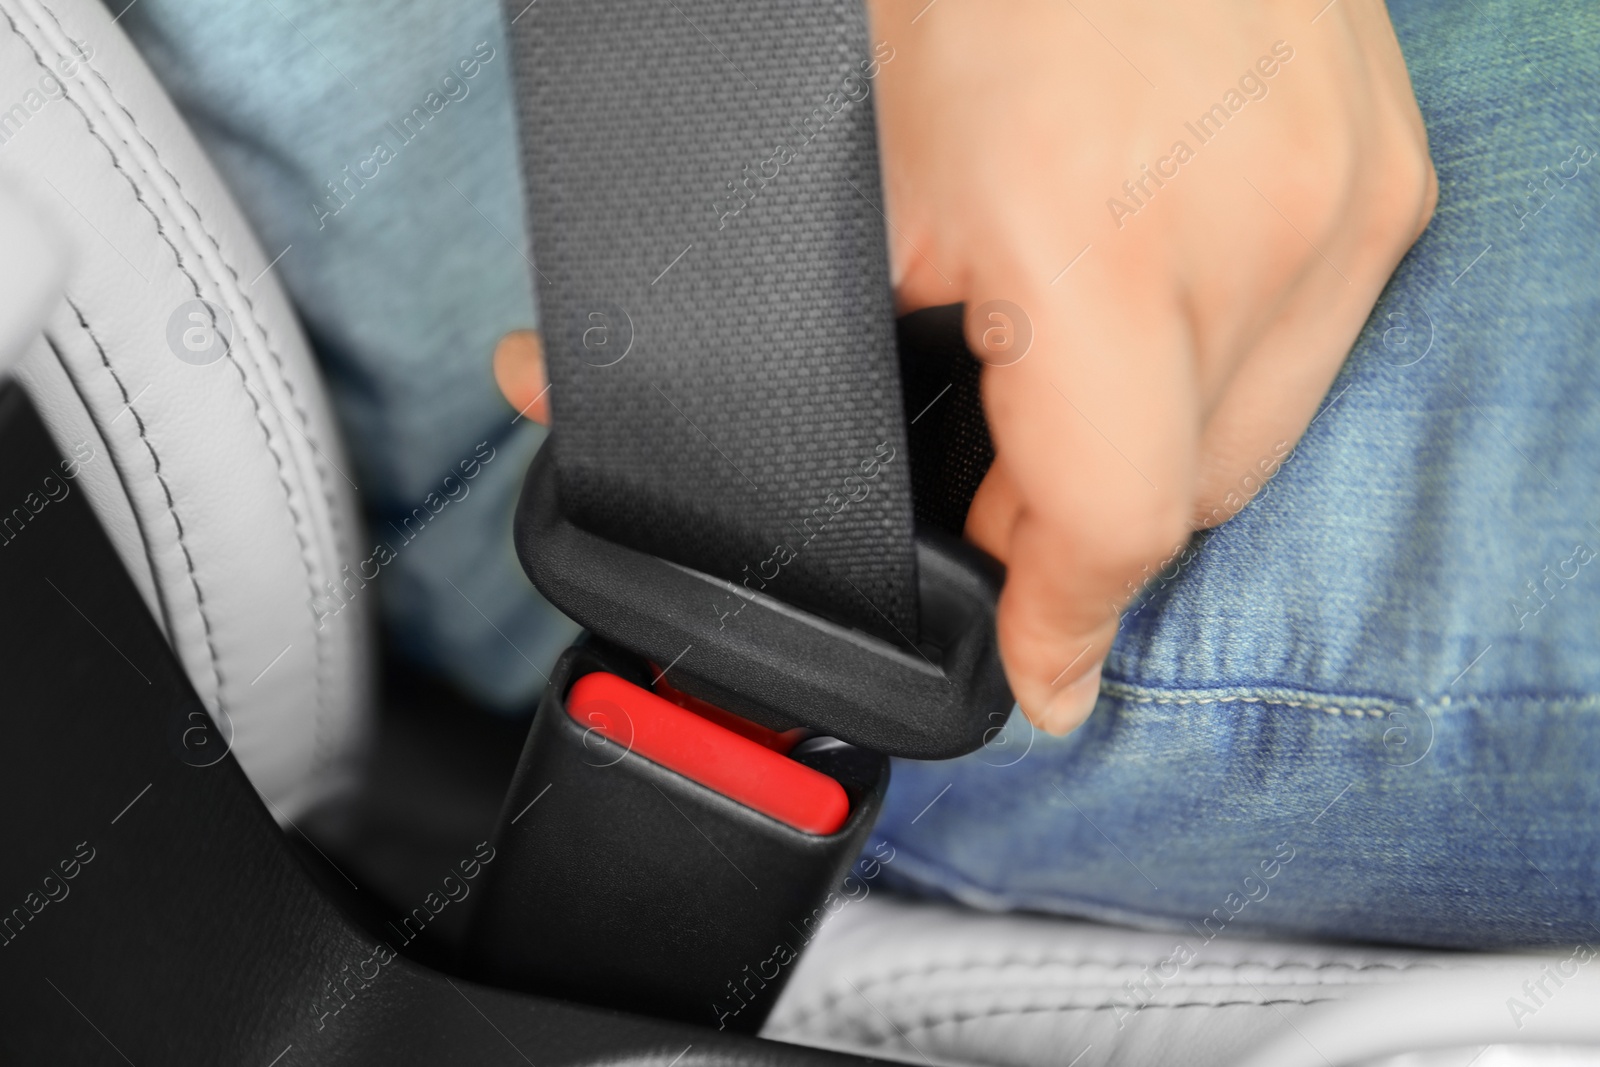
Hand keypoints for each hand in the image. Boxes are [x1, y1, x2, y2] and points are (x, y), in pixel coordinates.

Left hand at [865, 0, 1435, 733]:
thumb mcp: (867, 195)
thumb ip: (872, 362)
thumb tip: (781, 454)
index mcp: (1106, 251)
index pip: (1118, 520)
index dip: (1065, 621)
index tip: (1042, 678)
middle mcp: (1264, 232)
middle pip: (1193, 495)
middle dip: (1088, 523)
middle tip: (1003, 486)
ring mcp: (1349, 198)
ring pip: (1261, 432)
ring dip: (1166, 445)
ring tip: (1076, 372)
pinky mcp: (1390, 172)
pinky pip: (1313, 341)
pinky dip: (1231, 363)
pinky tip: (1164, 304)